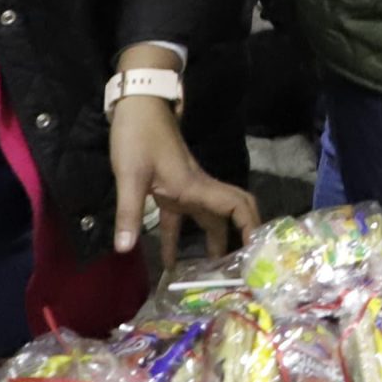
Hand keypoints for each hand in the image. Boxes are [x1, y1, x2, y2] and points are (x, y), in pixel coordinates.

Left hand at [108, 95, 259, 265]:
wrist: (137, 107)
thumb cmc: (139, 136)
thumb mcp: (131, 174)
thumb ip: (129, 212)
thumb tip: (125, 249)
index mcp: (195, 186)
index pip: (236, 206)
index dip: (251, 225)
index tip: (256, 251)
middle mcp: (197, 189)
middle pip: (229, 215)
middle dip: (238, 240)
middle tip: (238, 269)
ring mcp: (185, 189)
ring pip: (208, 219)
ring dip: (212, 243)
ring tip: (210, 274)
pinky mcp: (170, 189)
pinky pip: (181, 219)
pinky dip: (178, 240)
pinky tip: (168, 263)